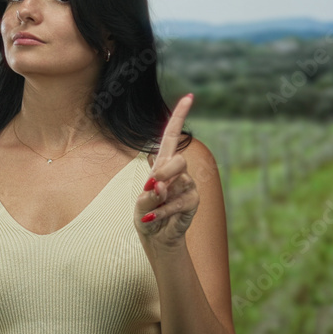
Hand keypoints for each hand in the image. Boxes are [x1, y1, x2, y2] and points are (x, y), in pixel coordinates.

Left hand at [135, 93, 197, 247]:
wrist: (156, 237)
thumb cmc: (146, 214)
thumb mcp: (140, 205)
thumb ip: (148, 196)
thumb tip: (160, 187)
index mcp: (162, 163)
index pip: (172, 136)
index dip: (179, 116)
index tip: (189, 96)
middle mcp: (177, 172)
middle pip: (179, 160)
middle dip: (166, 170)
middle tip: (153, 183)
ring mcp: (187, 186)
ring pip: (178, 184)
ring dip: (160, 198)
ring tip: (150, 209)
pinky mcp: (193, 201)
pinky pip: (180, 203)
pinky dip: (164, 212)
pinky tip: (153, 219)